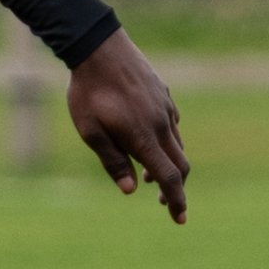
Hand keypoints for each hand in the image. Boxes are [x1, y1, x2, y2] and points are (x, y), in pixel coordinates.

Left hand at [66, 28, 188, 223]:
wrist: (99, 48)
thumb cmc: (88, 93)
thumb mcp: (90, 132)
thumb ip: (112, 161)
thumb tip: (129, 191)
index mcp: (143, 137)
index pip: (169, 177)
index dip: (176, 200)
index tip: (179, 219)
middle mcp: (161, 124)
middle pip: (180, 164)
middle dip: (176, 187)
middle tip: (163, 203)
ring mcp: (166, 108)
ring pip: (177, 144)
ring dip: (168, 164)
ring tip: (147, 175)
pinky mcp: (164, 95)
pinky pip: (173, 125)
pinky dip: (167, 142)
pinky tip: (149, 141)